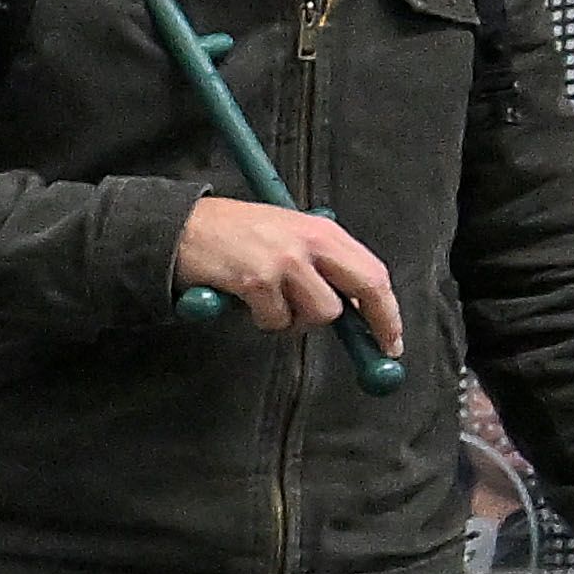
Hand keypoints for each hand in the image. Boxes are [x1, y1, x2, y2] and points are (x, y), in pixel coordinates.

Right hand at [177, 197, 400, 346]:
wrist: (182, 226)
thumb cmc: (233, 233)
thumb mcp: (288, 234)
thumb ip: (322, 263)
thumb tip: (354, 307)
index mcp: (323, 231)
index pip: (373, 273)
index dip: (387, 311)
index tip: (390, 338)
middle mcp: (310, 242)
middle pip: (365, 289)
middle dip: (377, 323)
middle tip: (374, 348)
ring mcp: (285, 261)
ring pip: (319, 314)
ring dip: (296, 321)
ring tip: (271, 307)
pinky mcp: (257, 280)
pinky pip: (276, 320)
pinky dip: (261, 320)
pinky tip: (245, 301)